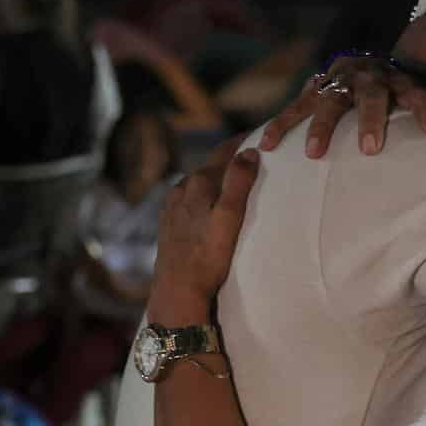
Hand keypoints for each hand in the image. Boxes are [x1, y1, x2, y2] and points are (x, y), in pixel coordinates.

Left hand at [149, 147, 261, 321]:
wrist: (177, 291)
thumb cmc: (207, 257)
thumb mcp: (229, 217)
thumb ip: (238, 183)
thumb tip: (249, 152)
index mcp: (198, 184)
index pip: (222, 152)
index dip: (241, 142)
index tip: (258, 134)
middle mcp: (181, 190)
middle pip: (209, 167)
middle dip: (229, 161)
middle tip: (250, 157)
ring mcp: (171, 207)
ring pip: (197, 184)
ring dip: (214, 179)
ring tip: (232, 182)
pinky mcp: (167, 225)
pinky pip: (188, 201)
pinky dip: (202, 197)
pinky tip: (208, 207)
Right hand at [258, 58, 425, 158]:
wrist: (362, 64)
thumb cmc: (397, 93)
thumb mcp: (418, 93)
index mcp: (399, 77)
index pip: (417, 90)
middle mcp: (369, 76)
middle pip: (371, 95)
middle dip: (370, 120)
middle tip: (370, 148)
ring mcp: (338, 81)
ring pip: (329, 101)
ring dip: (322, 127)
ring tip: (315, 154)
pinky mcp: (313, 89)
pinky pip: (294, 108)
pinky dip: (281, 126)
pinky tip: (268, 146)